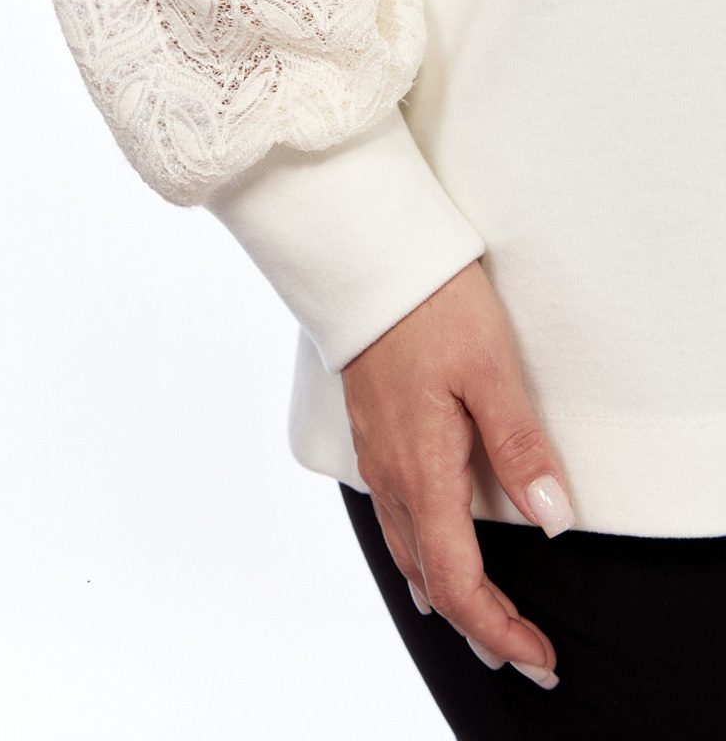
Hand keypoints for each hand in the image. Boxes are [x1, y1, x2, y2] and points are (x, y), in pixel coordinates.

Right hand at [340, 258, 574, 688]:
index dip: (499, 626)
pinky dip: (420, 560)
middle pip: (432, 578)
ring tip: (486, 623)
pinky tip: (430, 560)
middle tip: (525, 654)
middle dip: (480, 625)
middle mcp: (393, 476)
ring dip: (449, 597)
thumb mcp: (491, 370)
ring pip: (408, 554)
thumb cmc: (432, 309)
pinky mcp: (373, 439)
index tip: (537, 655)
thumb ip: (520, 446)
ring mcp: (377, 458)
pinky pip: (393, 522)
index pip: (459, 577)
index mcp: (424, 468)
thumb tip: (553, 517)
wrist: (369, 266)